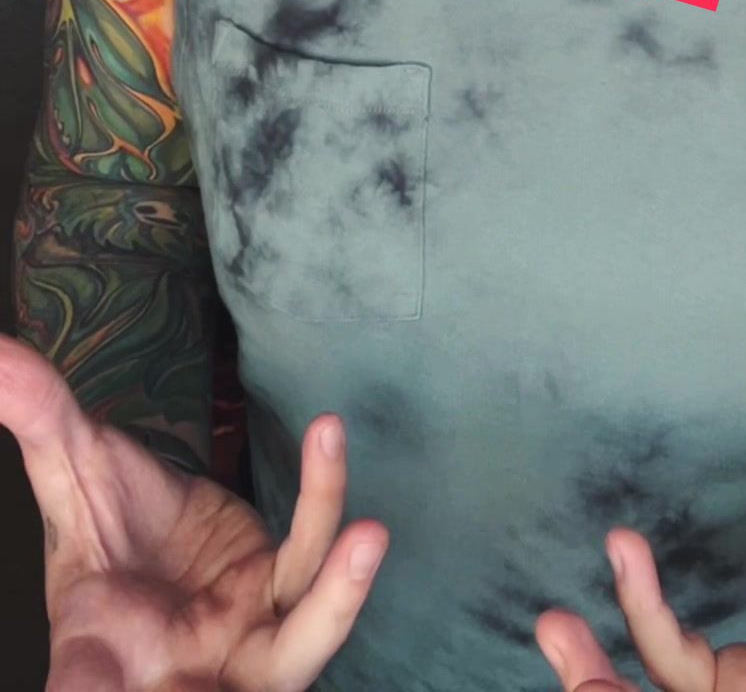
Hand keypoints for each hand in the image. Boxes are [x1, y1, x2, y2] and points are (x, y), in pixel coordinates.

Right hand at [0, 333, 387, 690]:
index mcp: (99, 665)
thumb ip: (39, 418)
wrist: (159, 541)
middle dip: (249, 678)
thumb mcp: (70, 472)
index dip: (91, 690)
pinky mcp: (292, 598)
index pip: (87, 684)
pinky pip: (318, 565)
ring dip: (338, 595)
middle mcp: (181, 674)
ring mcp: (248, 647)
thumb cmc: (106, 528)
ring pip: (302, 641)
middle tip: (286, 659)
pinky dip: (324, 508)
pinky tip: (329, 443)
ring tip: (369, 536)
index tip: (90, 686)